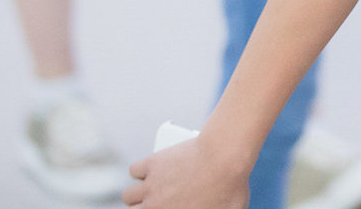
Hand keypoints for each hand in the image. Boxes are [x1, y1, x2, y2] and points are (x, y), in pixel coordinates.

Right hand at [124, 136, 248, 208]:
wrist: (225, 157)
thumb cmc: (232, 185)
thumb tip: (211, 206)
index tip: (160, 208)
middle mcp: (155, 208)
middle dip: (141, 208)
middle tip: (152, 204)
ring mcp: (151, 187)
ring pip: (129, 195)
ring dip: (137, 193)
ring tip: (147, 190)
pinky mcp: (151, 165)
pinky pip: (134, 171)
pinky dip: (141, 170)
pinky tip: (149, 169)